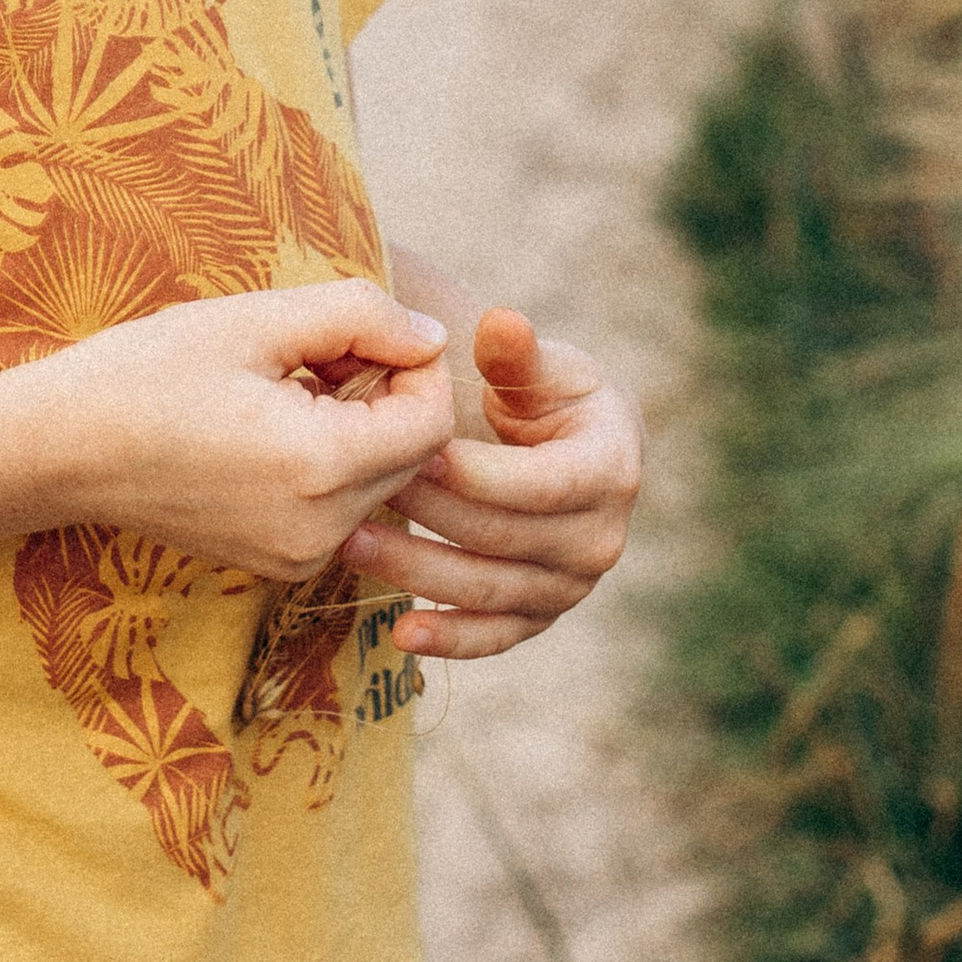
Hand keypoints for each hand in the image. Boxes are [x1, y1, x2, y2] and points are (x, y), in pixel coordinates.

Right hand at [26, 280, 456, 580]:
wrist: (61, 448)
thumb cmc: (150, 372)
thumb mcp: (256, 320)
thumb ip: (360, 316)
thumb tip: (432, 335)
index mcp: (320, 470)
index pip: (433, 424)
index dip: (414, 367)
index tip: (358, 333)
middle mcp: (320, 532)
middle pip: (413, 458)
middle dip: (385, 395)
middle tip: (315, 353)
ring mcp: (298, 558)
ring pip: (380, 483)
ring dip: (358, 427)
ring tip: (287, 386)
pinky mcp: (278, 564)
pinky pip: (341, 508)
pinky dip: (329, 462)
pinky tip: (268, 426)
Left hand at [341, 309, 641, 659]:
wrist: (565, 448)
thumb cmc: (547, 395)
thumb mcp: (541, 367)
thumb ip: (516, 351)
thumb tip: (500, 321)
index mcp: (611, 471)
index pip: (540, 484)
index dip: (478, 473)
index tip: (416, 451)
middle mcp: (601, 540)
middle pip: (503, 536)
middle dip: (430, 512)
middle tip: (361, 487)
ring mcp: (570, 586)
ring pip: (488, 588)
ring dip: (416, 572)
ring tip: (349, 543)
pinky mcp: (538, 616)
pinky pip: (494, 636)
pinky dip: (449, 640)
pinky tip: (399, 635)